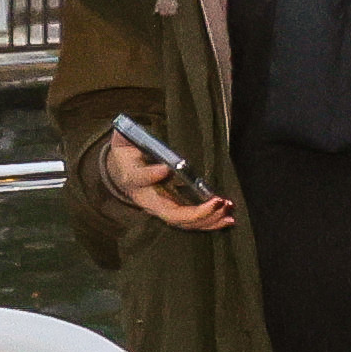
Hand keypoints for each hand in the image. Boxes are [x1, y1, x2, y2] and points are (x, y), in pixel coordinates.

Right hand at [97, 132, 240, 233]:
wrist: (122, 173)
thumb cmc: (128, 154)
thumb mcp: (124, 141)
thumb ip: (127, 134)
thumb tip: (130, 129)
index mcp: (132, 177)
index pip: (139, 178)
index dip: (151, 175)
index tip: (166, 168)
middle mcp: (147, 199)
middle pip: (170, 213)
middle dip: (195, 212)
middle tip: (217, 201)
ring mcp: (160, 208)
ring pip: (183, 222)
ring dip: (208, 219)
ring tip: (228, 212)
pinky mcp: (172, 211)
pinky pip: (191, 223)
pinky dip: (211, 222)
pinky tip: (228, 218)